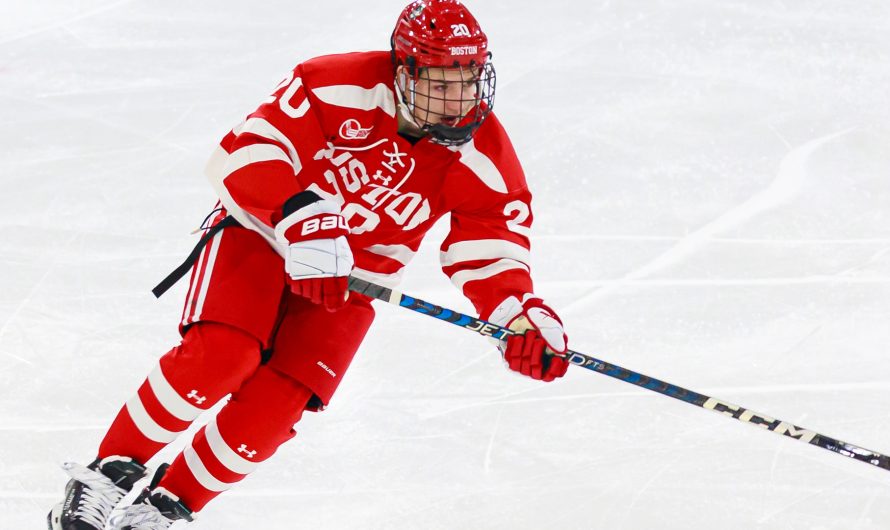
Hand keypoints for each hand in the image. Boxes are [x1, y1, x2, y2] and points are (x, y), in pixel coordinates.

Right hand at [274, 192, 352, 310]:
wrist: (311, 226)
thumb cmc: (331, 239)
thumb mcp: (344, 254)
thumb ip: (345, 271)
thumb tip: (346, 287)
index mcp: (336, 273)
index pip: (335, 298)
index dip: (335, 305)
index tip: (335, 306)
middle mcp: (320, 276)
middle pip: (319, 299)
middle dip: (322, 299)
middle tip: (323, 295)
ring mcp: (306, 274)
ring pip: (307, 295)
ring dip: (311, 294)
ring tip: (313, 287)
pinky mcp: (293, 271)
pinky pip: (296, 288)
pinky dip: (300, 288)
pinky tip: (304, 282)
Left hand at [487, 295, 568, 381]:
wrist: (517, 315)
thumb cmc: (537, 321)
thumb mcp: (549, 326)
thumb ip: (555, 338)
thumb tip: (560, 352)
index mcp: (550, 359)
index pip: (555, 374)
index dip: (556, 369)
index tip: (557, 359)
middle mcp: (537, 366)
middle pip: (538, 372)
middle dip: (538, 353)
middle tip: (538, 340)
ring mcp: (523, 365)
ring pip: (525, 367)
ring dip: (527, 348)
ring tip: (528, 334)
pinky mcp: (511, 362)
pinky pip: (514, 360)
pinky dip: (517, 347)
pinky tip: (518, 337)